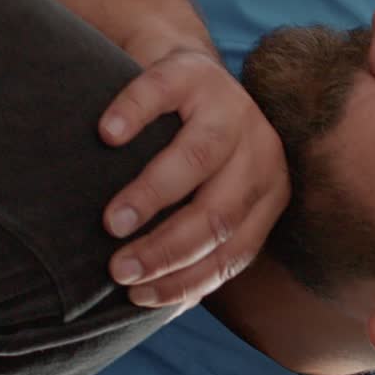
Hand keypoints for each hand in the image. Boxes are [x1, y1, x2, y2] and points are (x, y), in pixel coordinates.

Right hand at [98, 42, 289, 308]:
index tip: (137, 297)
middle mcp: (260, 150)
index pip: (234, 252)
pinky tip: (107, 136)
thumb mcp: (208, 196)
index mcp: (267, 192)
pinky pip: (160, 95)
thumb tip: (158, 303)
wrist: (183, 74)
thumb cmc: (186, 152)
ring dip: (153, 196)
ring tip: (113, 222)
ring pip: (198, 159)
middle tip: (118, 268)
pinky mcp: (191, 71)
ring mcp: (230, 106)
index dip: (185, 280)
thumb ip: (197, 241)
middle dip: (166, 249)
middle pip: (219, 213)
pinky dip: (133, 116)